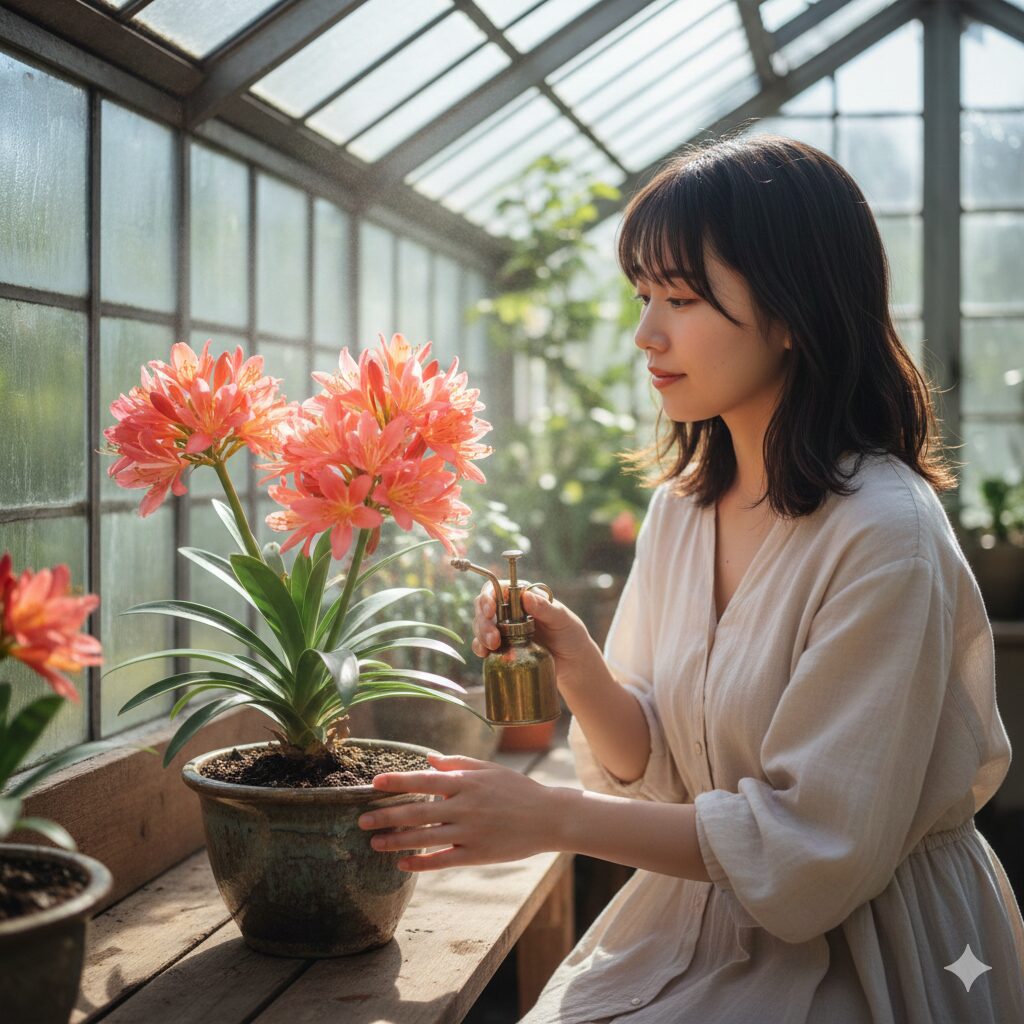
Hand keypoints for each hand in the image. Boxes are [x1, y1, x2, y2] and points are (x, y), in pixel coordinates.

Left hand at [357, 752, 565, 870]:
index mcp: (466, 783)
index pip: (424, 781)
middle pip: (417, 812)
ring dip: (396, 841)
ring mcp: (470, 833)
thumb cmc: (517, 790)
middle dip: (386, 815)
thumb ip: (457, 763)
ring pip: (425, 839)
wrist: (549, 817)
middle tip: (361, 819)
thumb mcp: (489, 770)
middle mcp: (465, 807)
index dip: (397, 782)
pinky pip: (443, 860)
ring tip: (375, 842)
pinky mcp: (477, 854)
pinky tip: (403, 863)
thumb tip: (428, 759)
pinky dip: (421, 863)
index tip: (374, 784)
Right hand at [471, 582, 596, 672]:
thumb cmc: (570, 634)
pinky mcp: (501, 647)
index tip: (490, 610)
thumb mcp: (561, 619)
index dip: (488, 596)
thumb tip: (526, 596)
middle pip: (484, 607)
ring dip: (481, 634)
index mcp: (522, 597)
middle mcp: (509, 610)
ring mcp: (503, 629)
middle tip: (493, 638)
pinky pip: (483, 644)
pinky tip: (484, 654)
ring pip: (480, 625)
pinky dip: (480, 647)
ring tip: (492, 647)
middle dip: (483, 621)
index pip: (497, 589)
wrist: (573, 663)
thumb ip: (545, 608)